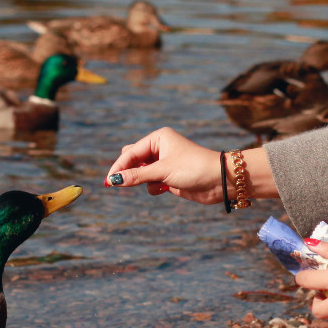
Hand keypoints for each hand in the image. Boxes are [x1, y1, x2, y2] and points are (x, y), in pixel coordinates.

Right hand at [105, 127, 237, 202]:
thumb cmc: (193, 168)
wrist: (220, 180)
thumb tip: (113, 180)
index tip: (108, 182)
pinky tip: (164, 189)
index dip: (118, 167)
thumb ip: (136, 176)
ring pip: (141, 173)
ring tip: (157, 183)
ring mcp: (165, 163)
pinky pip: (151, 183)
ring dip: (144, 181)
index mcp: (158, 138)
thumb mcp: (162, 171)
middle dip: (128, 172)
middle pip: (133, 160)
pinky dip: (153, 187)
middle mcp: (160, 148)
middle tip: (116, 184)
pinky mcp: (169, 177)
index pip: (130, 152)